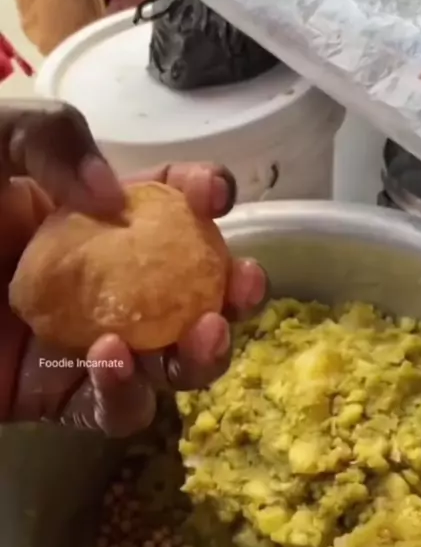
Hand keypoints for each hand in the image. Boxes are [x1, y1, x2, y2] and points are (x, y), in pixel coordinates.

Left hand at [0, 100, 265, 435]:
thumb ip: (55, 136)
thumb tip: (119, 200)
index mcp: (82, 219)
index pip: (161, 211)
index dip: (200, 201)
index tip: (214, 194)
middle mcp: (92, 283)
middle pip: (184, 295)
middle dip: (229, 289)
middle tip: (243, 284)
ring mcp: (75, 345)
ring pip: (166, 362)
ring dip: (202, 353)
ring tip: (207, 332)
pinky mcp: (50, 399)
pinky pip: (109, 410)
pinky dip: (125, 392)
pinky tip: (110, 357)